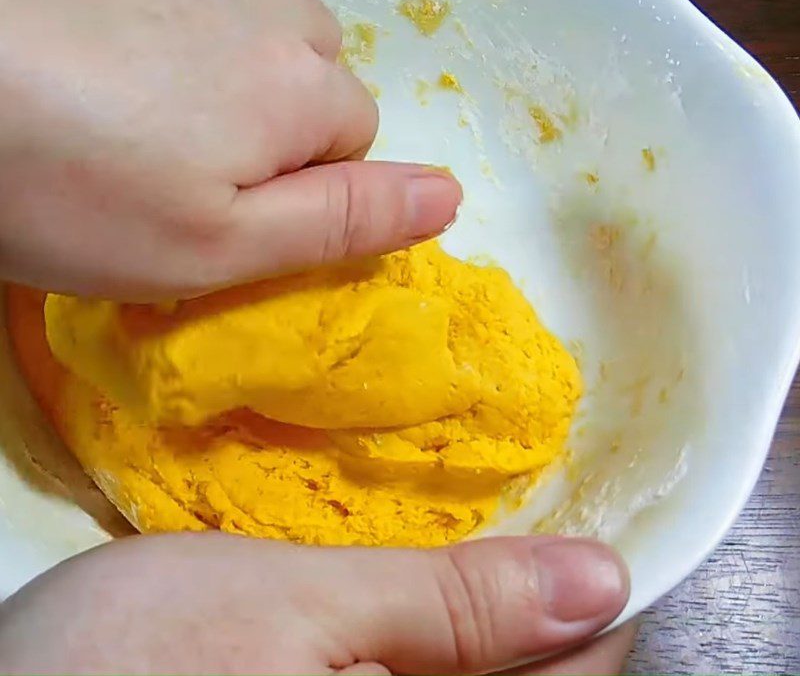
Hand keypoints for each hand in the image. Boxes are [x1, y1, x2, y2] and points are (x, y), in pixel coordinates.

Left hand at [0, 0, 460, 299]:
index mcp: (303, 86)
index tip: (224, 215)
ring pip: (258, 41)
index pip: (359, 141)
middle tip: (180, 175)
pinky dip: (174, 44)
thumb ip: (345, 221)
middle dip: (274, 133)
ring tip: (141, 125)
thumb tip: (450, 197)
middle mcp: (270, 9)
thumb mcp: (221, 242)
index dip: (302, 190)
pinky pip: (196, 6)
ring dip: (228, 86)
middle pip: (315, 82)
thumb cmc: (74, 181)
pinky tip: (104, 73)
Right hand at [0, 532, 631, 674]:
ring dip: (484, 595)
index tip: (591, 514)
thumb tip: (599, 583)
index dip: (595, 593)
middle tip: (524, 499)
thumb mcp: (299, 611)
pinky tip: (406, 567)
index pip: (582, 674)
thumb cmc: (138, 665)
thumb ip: (452, 608)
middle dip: (540, 591)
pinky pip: (417, 667)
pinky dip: (432, 614)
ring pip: (477, 667)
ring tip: (466, 519)